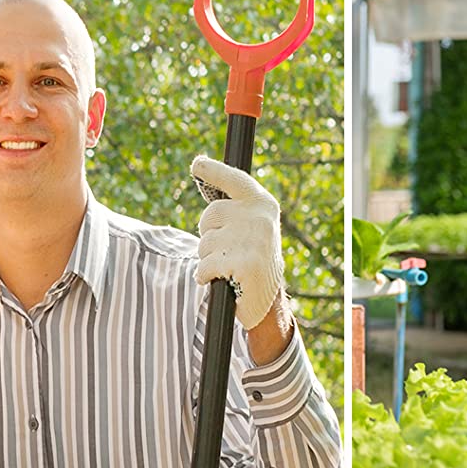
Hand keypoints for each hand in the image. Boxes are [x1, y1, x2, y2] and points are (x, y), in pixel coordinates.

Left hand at [192, 154, 283, 328]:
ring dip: (208, 259)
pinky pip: (204, 266)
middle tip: (226, 251)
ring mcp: (253, 241)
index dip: (214, 171)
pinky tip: (221, 281)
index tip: (197, 165)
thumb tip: (203, 173)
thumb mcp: (249, 228)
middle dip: (208, 234)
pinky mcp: (244, 264)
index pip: (234, 180)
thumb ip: (233, 207)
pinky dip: (205, 276)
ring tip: (228, 268)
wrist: (268, 302)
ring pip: (205, 243)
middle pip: (210, 215)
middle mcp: (260, 218)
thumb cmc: (252, 259)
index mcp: (262, 205)